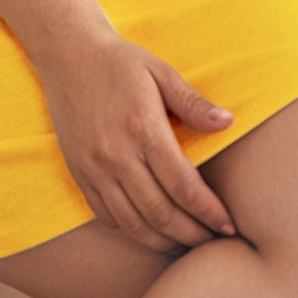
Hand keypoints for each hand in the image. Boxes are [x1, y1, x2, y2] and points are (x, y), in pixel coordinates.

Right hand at [37, 31, 237, 252]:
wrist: (68, 55)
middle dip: (192, 233)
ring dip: (164, 241)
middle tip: (214, 240)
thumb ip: (192, 102)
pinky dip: (133, 231)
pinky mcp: (80, 174)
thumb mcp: (160, 72)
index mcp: (143, 128)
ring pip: (133, 224)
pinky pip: (108, 217)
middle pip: (161, 213)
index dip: (208, 211)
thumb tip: (227, 122)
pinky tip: (153, 230)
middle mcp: (116, 154)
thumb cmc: (121, 62)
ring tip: (188, 241)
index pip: (182, 185)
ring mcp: (94, 168)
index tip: (228, 224)